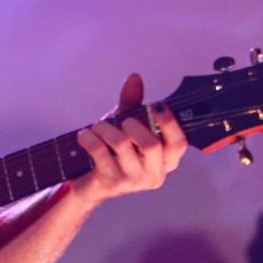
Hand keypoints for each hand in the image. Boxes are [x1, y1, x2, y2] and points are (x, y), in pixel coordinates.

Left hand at [71, 73, 186, 209]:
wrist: (91, 185)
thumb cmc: (114, 153)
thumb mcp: (125, 127)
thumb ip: (133, 104)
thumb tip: (134, 77)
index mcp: (166, 161)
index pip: (179, 143)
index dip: (169, 122)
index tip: (155, 104)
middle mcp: (154, 174)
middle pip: (151, 145)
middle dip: (132, 124)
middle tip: (122, 121)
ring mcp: (133, 181)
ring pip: (121, 144)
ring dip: (105, 128)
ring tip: (97, 127)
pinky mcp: (111, 183)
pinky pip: (99, 151)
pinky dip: (89, 137)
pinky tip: (84, 135)